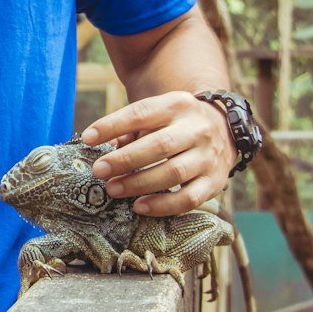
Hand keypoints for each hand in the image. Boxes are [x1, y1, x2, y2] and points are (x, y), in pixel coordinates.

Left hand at [80, 91, 235, 216]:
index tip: (87, 138)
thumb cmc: (177, 122)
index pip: (141, 113)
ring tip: (113, 189)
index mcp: (177, 105)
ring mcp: (208, 156)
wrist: (224, 128)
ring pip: (174, 173)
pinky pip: (189, 198)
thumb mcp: (158, 113)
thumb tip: (107, 146)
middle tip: (99, 170)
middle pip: (159, 145)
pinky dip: (163, 205)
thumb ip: (133, 128)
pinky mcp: (215, 181)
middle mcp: (196, 129)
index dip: (112, 125)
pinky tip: (139, 206)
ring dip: (139, 183)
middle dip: (125, 160)